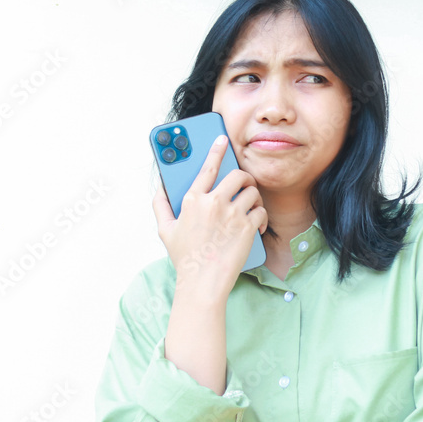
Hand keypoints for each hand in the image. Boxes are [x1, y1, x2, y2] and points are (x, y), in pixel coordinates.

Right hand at [152, 135, 267, 296]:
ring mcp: (232, 214)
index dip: (216, 150)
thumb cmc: (184, 257)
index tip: (222, 139)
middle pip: (237, 175)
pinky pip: (261, 211)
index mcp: (192, 199)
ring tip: (250, 206)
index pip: (207, 166)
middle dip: (244, 176)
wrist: (202, 282)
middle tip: (244, 183)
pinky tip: (257, 225)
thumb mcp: (165, 230)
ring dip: (254, 197)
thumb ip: (160, 205)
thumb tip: (160, 188)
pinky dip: (262, 217)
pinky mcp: (247, 227)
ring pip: (252, 192)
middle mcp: (213, 203)